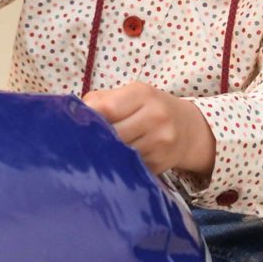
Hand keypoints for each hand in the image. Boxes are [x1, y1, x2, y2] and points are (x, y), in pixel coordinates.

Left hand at [82, 82, 214, 176]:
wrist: (189, 129)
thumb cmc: (150, 108)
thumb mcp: (132, 95)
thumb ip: (102, 100)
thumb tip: (73, 113)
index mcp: (143, 94)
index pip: (107, 108)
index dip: (89, 118)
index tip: (76, 124)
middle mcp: (155, 117)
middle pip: (112, 134)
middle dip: (95, 139)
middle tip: (80, 142)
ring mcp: (160, 143)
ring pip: (120, 153)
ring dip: (105, 154)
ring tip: (95, 152)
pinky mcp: (160, 164)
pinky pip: (130, 167)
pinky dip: (119, 165)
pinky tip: (114, 162)